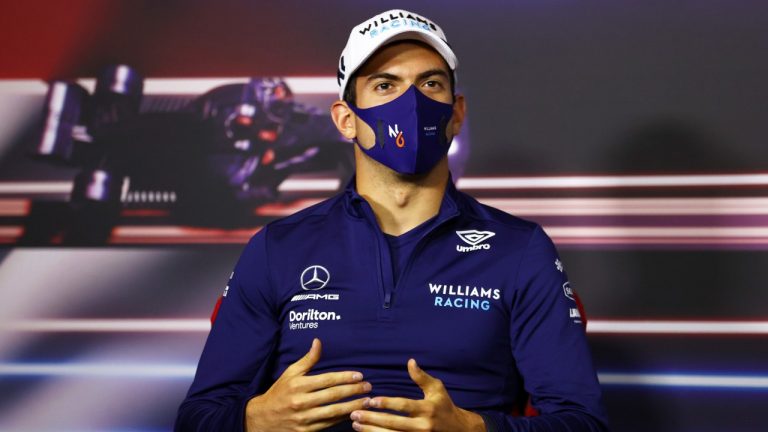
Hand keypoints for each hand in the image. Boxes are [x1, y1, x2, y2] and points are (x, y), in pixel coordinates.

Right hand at [246, 338, 371, 431]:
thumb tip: (318, 342)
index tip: (359, 375)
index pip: (327, 380)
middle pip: (333, 395)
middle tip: (368, 387)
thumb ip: (307, 360)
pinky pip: (328, 424)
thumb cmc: (279, 392)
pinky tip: (353, 413)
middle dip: (353, 391)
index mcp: (298, 385)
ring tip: (367, 401)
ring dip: (353, 406)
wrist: (262, 419)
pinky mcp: (306, 431)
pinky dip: (342, 419)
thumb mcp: (290, 373)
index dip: (345, 377)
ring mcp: (304, 418)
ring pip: (334, 412)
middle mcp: (301, 402)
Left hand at [349, 359, 484, 431]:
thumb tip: (410, 361)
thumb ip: (421, 377)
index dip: (387, 403)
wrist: (458, 431)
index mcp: (427, 409)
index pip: (404, 406)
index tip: (371, 400)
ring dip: (371, 430)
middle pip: (394, 423)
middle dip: (372, 418)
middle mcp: (423, 426)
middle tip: (355, 413)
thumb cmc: (444, 406)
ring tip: (356, 424)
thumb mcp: (436, 389)